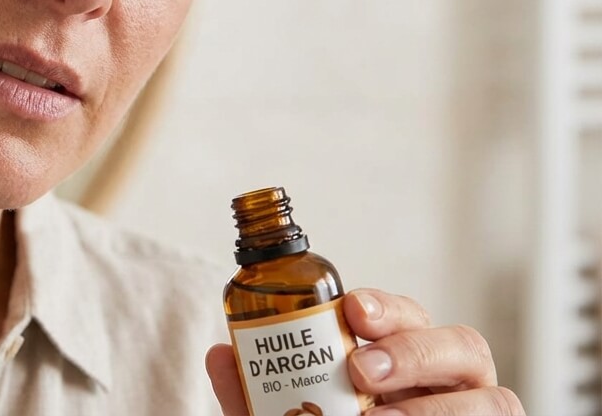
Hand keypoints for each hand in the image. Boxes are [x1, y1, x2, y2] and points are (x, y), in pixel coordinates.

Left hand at [205, 288, 523, 414]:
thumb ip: (255, 393)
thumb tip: (220, 354)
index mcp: (407, 355)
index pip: (407, 314)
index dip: (385, 307)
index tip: (350, 310)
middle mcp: (452, 381)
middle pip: (462, 344)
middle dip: (413, 350)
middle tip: (360, 370)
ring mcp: (477, 413)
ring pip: (490, 397)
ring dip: (433, 406)